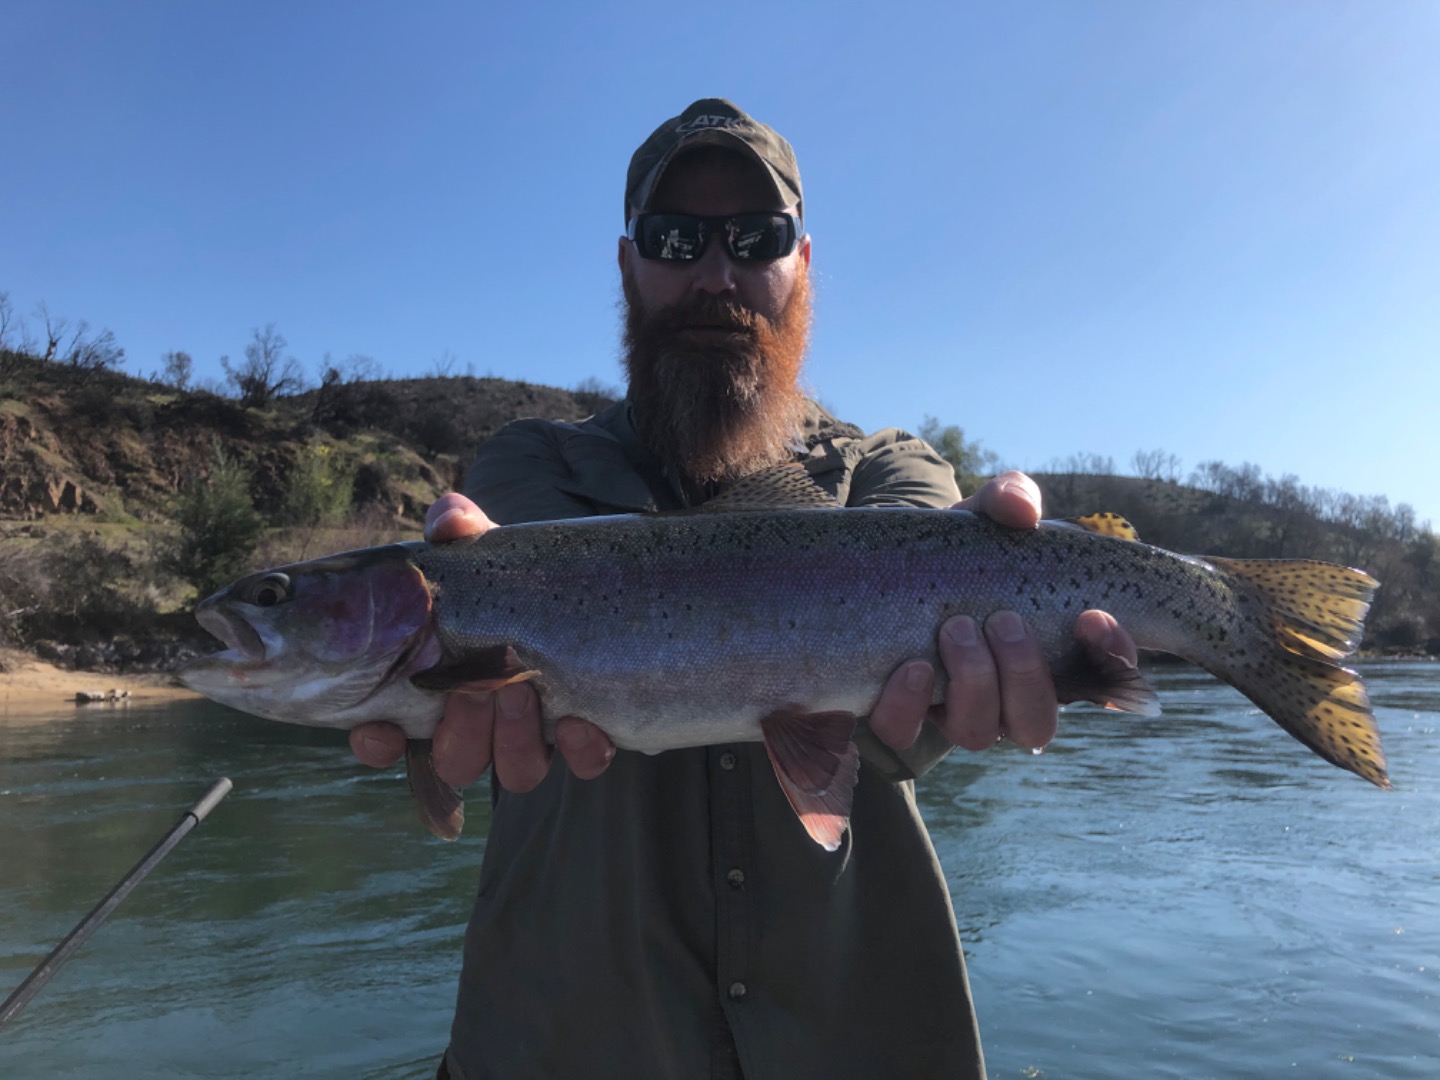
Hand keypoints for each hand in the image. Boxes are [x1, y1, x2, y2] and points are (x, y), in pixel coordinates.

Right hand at [348, 493, 615, 790]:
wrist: (587, 583)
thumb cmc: (514, 574)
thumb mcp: (484, 549)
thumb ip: (459, 529)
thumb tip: (449, 522)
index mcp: (438, 688)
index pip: (389, 735)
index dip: (378, 743)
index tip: (380, 729)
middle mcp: (483, 724)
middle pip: (456, 759)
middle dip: (461, 732)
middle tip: (473, 689)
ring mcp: (536, 735)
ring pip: (514, 771)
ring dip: (513, 739)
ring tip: (522, 688)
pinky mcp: (588, 736)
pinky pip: (585, 761)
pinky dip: (582, 750)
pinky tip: (581, 723)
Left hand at [868, 471, 1138, 753]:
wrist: (886, 564)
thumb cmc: (957, 548)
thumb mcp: (985, 517)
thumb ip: (1010, 500)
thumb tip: (1023, 511)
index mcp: (1053, 654)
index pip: (1109, 679)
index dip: (1113, 659)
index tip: (1092, 616)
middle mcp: (1009, 695)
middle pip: (1037, 723)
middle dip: (1024, 673)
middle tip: (1003, 619)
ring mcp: (954, 710)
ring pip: (978, 733)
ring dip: (973, 683)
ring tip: (956, 628)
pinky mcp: (900, 713)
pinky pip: (903, 731)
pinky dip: (908, 705)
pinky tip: (912, 667)